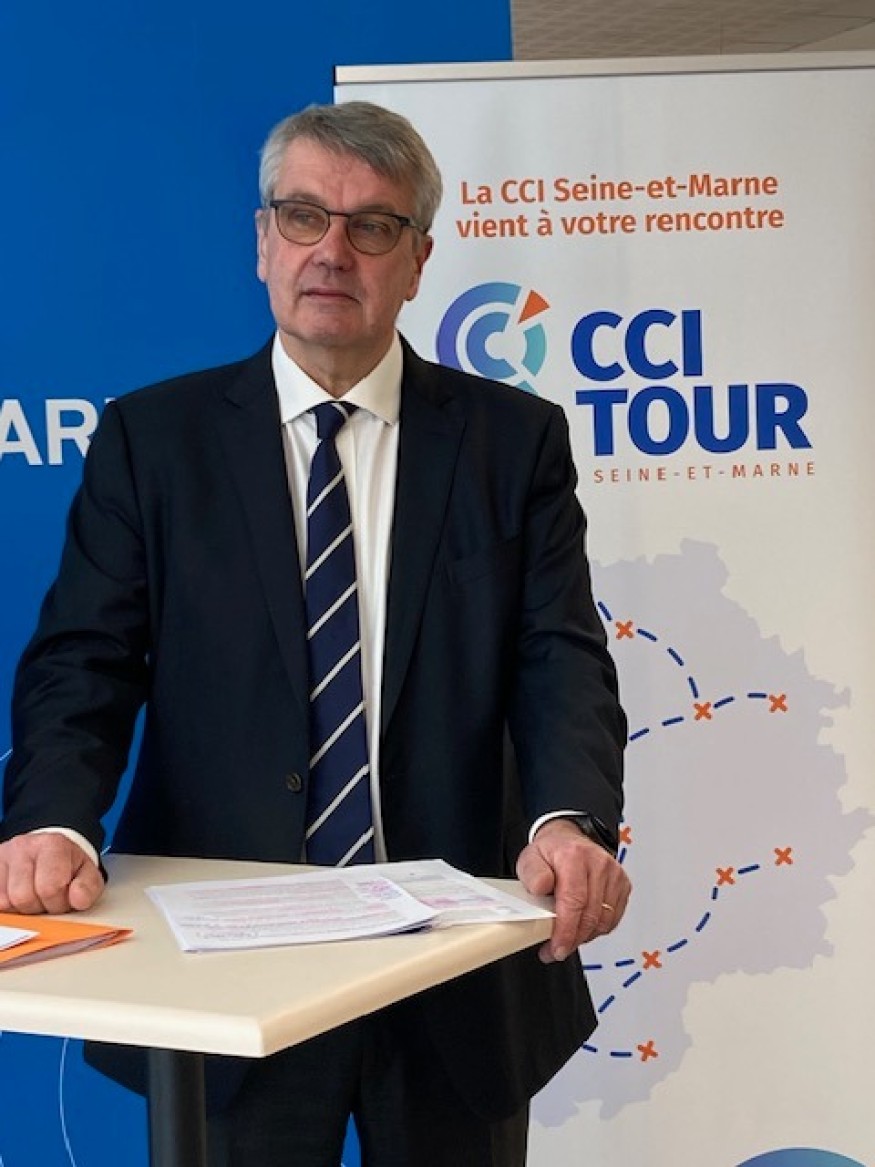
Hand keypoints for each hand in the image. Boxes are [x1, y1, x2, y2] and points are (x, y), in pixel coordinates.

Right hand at [0, 833, 104, 913]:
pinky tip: (20, 896)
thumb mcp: (87, 873)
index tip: (64, 897)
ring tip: (35, 896)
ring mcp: (3, 856)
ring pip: (6, 901)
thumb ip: (88, 887)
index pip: (50, 887)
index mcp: (52, 844)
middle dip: (40, 906)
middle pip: (24, 897)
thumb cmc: (68, 865)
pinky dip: (8, 905)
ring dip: (22, 908)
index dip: (59, 902)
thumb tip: (78, 899)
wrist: (49, 850)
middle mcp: (23, 846)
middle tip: (49, 898)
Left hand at [516, 818, 630, 962]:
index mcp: (573, 856)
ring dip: (585, 937)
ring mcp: (614, 874)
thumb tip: (540, 888)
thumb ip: (532, 875)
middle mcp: (598, 863)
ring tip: (567, 939)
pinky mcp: (623, 885)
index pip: (574, 900)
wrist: (568, 841)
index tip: (557, 947)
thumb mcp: (529, 860)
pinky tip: (582, 928)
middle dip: (573, 939)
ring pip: (604, 921)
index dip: (566, 930)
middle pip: (591, 915)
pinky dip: (597, 929)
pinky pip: (613, 919)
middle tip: (557, 949)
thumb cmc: (550, 853)